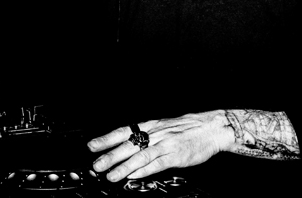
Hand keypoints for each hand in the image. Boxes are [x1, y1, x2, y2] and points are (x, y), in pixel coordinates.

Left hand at [87, 110, 233, 181]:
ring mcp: (164, 145)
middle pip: (128, 145)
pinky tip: (133, 176)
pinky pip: (156, 164)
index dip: (106, 139)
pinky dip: (143, 170)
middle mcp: (154, 134)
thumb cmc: (185, 129)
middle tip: (96, 165)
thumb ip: (145, 137)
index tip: (92, 146)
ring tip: (110, 175)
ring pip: (140, 156)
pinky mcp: (175, 156)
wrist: (209, 128)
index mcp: (150, 126)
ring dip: (123, 167)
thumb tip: (126, 147)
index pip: (123, 131)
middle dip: (110, 156)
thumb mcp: (162, 127)